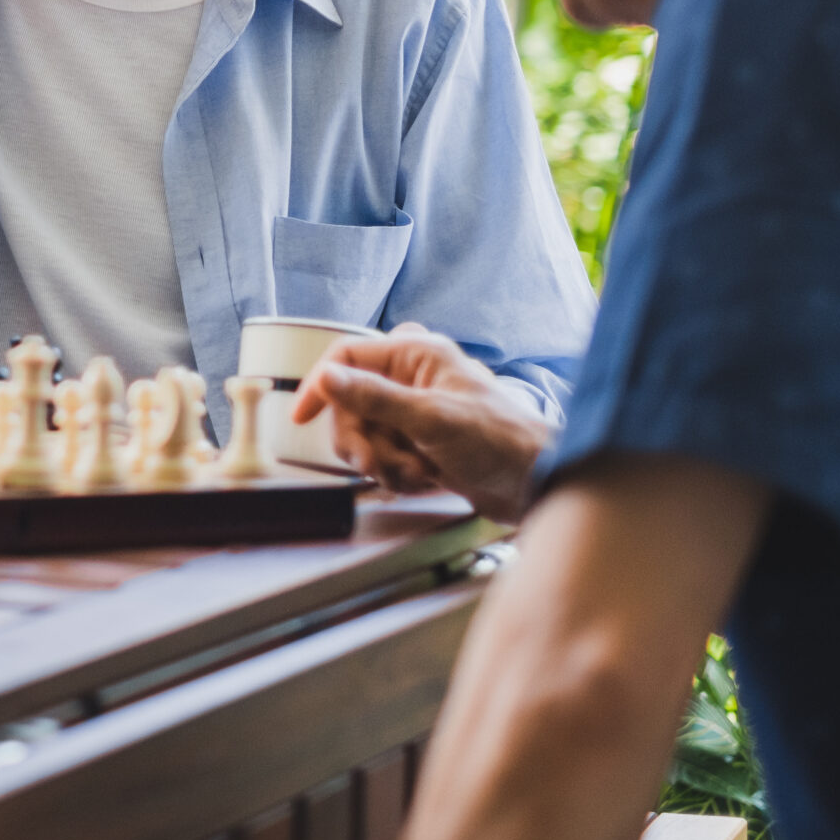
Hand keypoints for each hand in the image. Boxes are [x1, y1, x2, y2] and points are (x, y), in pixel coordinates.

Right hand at [290, 325, 552, 521]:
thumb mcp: (431, 418)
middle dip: (362, 441)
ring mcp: (415, 412)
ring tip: (415, 473)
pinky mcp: (419, 442)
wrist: (538, 485)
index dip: (321, 386)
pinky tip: (426, 480)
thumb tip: (326, 377)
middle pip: (350, 404)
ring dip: (383, 462)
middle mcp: (412, 377)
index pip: (347, 356)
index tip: (302, 417)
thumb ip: (374, 398)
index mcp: (416, 354)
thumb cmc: (499, 441)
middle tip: (377, 462)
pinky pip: (383, 457)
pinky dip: (398, 474)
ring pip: (364, 435)